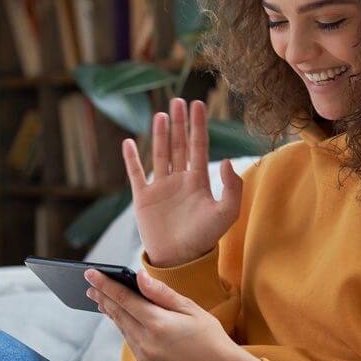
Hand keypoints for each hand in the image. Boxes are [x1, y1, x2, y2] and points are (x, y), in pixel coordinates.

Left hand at [85, 268, 261, 360]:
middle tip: (89, 286)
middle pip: (118, 314)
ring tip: (102, 300)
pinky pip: (131, 342)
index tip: (90, 274)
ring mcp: (144, 357)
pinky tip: (124, 319)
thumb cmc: (211, 337)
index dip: (106, 285)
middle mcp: (146, 342)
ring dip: (112, 313)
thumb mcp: (191, 309)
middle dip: (103, 298)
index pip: (124, 299)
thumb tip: (139, 277)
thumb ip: (162, 293)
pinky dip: (125, 327)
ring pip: (122, 329)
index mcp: (158, 324)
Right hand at [122, 98, 243, 266]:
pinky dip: (131, 158)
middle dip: (179, 123)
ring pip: (160, 153)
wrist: (179, 260)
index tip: (198, 103)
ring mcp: (160, 187)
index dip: (198, 125)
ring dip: (160, 134)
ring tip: (162, 114)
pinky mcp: (143, 198)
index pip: (198, 146)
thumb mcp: (226, 213)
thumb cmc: (205, 238)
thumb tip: (225, 160)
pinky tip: (129, 142)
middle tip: (179, 100)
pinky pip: (136, 173)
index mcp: (199, 181)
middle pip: (179, 144)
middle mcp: (179, 180)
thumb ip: (231, 187)